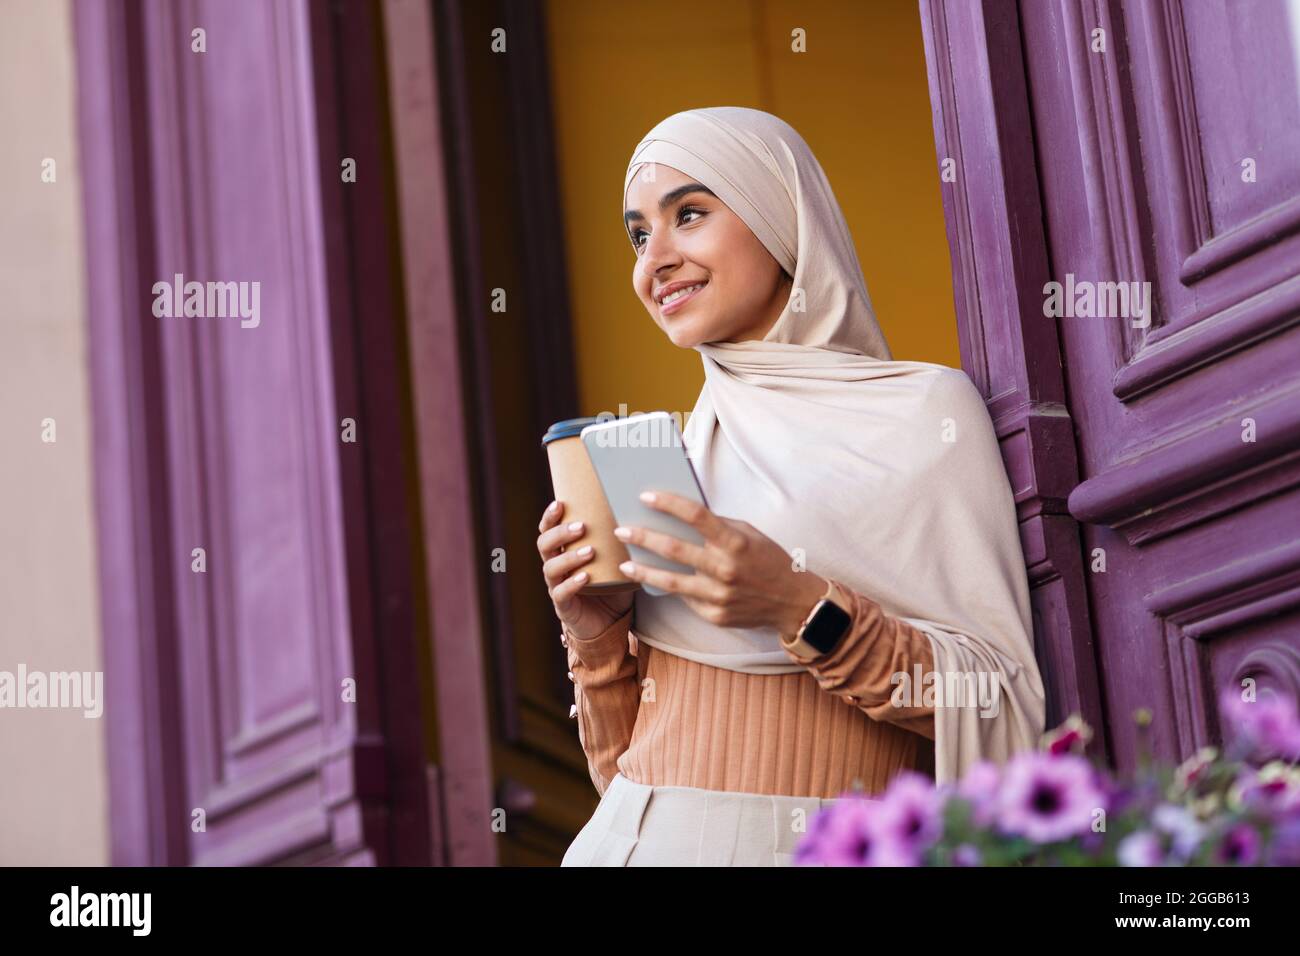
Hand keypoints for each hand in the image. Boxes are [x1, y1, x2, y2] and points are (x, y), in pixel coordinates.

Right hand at [537, 499, 634, 640]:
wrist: (609, 623)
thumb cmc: (612, 586)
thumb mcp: (616, 560)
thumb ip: (620, 541)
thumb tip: (642, 514)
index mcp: (563, 551)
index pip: (548, 529)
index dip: (550, 517)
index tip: (560, 503)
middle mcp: (555, 566)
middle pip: (545, 545)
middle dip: (560, 533)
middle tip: (582, 527)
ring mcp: (556, 586)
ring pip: (551, 567)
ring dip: (570, 557)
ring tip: (590, 551)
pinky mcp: (564, 606)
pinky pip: (561, 593)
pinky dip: (572, 583)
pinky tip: (585, 576)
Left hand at [613, 490, 827, 634]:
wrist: (792, 602)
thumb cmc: (768, 561)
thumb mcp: (750, 534)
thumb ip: (719, 527)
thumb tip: (682, 515)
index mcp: (735, 542)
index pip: (696, 516)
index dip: (668, 504)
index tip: (645, 496)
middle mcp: (725, 569)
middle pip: (673, 549)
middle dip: (642, 537)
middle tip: (622, 530)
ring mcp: (718, 595)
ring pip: (670, 581)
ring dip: (642, 571)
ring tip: (624, 564)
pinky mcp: (714, 615)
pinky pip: (686, 599)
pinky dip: (670, 588)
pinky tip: (657, 582)